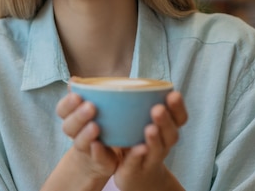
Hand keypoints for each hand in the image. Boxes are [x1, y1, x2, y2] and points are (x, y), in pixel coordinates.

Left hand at [56, 89, 187, 190]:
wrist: (134, 173)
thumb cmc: (132, 139)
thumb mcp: (130, 119)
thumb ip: (116, 99)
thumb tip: (76, 80)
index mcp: (163, 128)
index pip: (178, 116)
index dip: (177, 106)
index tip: (173, 92)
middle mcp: (162, 143)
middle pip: (171, 133)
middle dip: (165, 120)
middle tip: (158, 108)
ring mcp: (151, 158)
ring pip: (157, 150)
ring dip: (153, 139)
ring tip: (148, 128)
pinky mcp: (137, 170)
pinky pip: (136, 164)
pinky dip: (135, 157)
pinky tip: (134, 150)